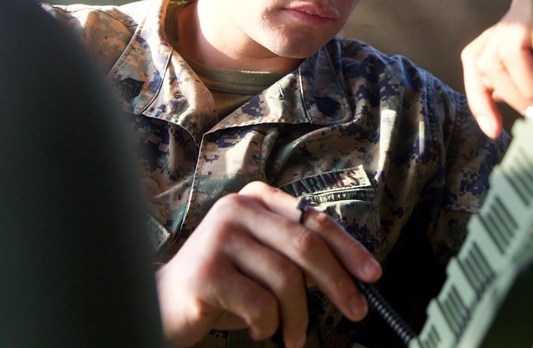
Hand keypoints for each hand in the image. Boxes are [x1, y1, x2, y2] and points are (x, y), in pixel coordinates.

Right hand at [155, 181, 380, 347]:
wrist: (160, 305)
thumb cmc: (222, 284)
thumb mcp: (263, 258)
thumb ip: (297, 253)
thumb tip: (354, 272)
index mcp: (256, 198)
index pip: (314, 220)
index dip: (349, 248)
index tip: (372, 274)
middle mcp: (236, 209)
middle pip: (306, 246)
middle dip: (338, 283)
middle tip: (356, 311)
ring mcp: (218, 238)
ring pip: (287, 279)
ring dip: (298, 317)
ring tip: (292, 335)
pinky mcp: (206, 272)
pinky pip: (260, 304)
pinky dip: (267, 325)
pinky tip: (257, 329)